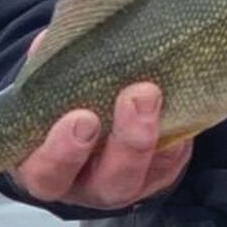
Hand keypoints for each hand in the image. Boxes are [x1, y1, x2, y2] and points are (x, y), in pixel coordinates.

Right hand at [11, 35, 191, 208]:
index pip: (46, 173)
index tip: (82, 117)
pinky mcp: (155, 177)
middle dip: (125, 142)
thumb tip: (47, 41)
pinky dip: (177, 139)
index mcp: (46, 168)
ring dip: (150, 136)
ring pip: (139, 177)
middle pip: (106, 182)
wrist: (88, 122)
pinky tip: (181, 108)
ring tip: (154, 93)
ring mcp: (123, 184)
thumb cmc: (58, 107)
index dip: (62, 152)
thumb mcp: (45, 92)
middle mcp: (84, 185)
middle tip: (134, 98)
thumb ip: (46, 70)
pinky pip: (170, 165)